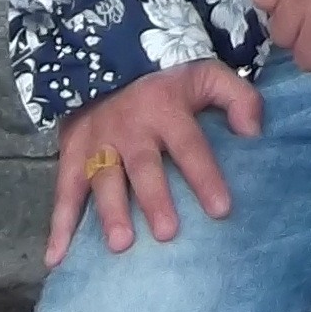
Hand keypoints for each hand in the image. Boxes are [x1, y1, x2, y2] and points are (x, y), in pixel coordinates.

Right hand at [45, 60, 261, 265]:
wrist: (104, 53)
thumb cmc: (166, 79)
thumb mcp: (206, 74)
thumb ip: (237, 97)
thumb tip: (254, 132)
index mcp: (166, 109)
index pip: (189, 146)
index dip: (205, 176)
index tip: (221, 209)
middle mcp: (130, 127)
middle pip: (143, 167)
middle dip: (154, 199)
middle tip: (168, 233)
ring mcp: (97, 142)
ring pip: (103, 179)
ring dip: (110, 212)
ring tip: (121, 244)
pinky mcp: (71, 153)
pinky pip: (64, 191)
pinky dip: (58, 225)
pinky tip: (57, 258)